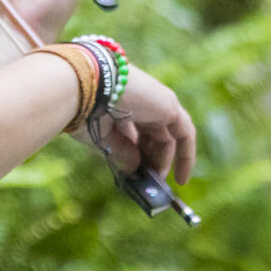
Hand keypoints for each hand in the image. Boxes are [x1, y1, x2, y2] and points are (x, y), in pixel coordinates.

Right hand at [89, 68, 197, 184]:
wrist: (87, 87)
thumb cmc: (85, 110)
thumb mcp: (102, 136)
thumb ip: (122, 152)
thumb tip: (135, 168)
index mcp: (121, 99)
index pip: (135, 128)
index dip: (136, 150)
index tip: (134, 170)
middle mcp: (141, 98)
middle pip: (153, 133)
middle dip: (151, 158)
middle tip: (146, 181)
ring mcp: (156, 100)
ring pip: (168, 136)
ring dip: (163, 160)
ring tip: (157, 183)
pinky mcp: (169, 105)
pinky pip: (184, 134)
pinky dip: (185, 156)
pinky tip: (181, 178)